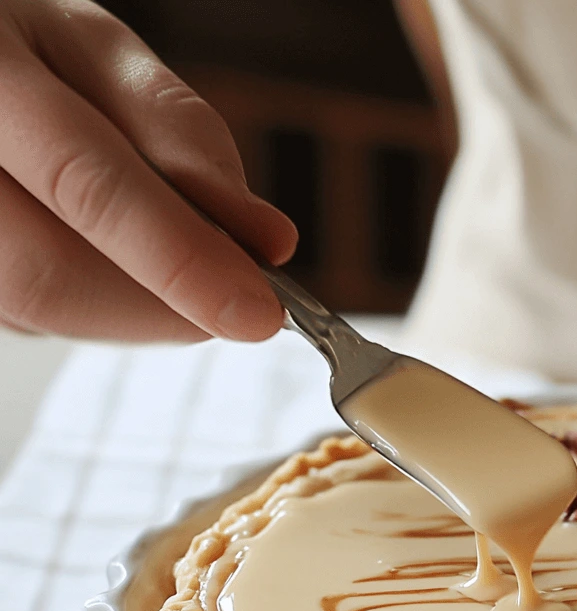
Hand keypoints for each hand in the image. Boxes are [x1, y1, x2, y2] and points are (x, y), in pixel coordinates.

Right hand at [0, 0, 297, 341]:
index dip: (183, 260)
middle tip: (239, 301)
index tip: (260, 312)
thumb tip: (265, 240)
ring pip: (46, 313)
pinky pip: (32, 318)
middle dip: (170, 307)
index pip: (88, 187)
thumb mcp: (96, 52)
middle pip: (51, 277)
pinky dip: (102, 303)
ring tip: (172, 257)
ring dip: (141, 308)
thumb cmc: (12, 40)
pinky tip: (116, 260)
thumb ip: (179, 135)